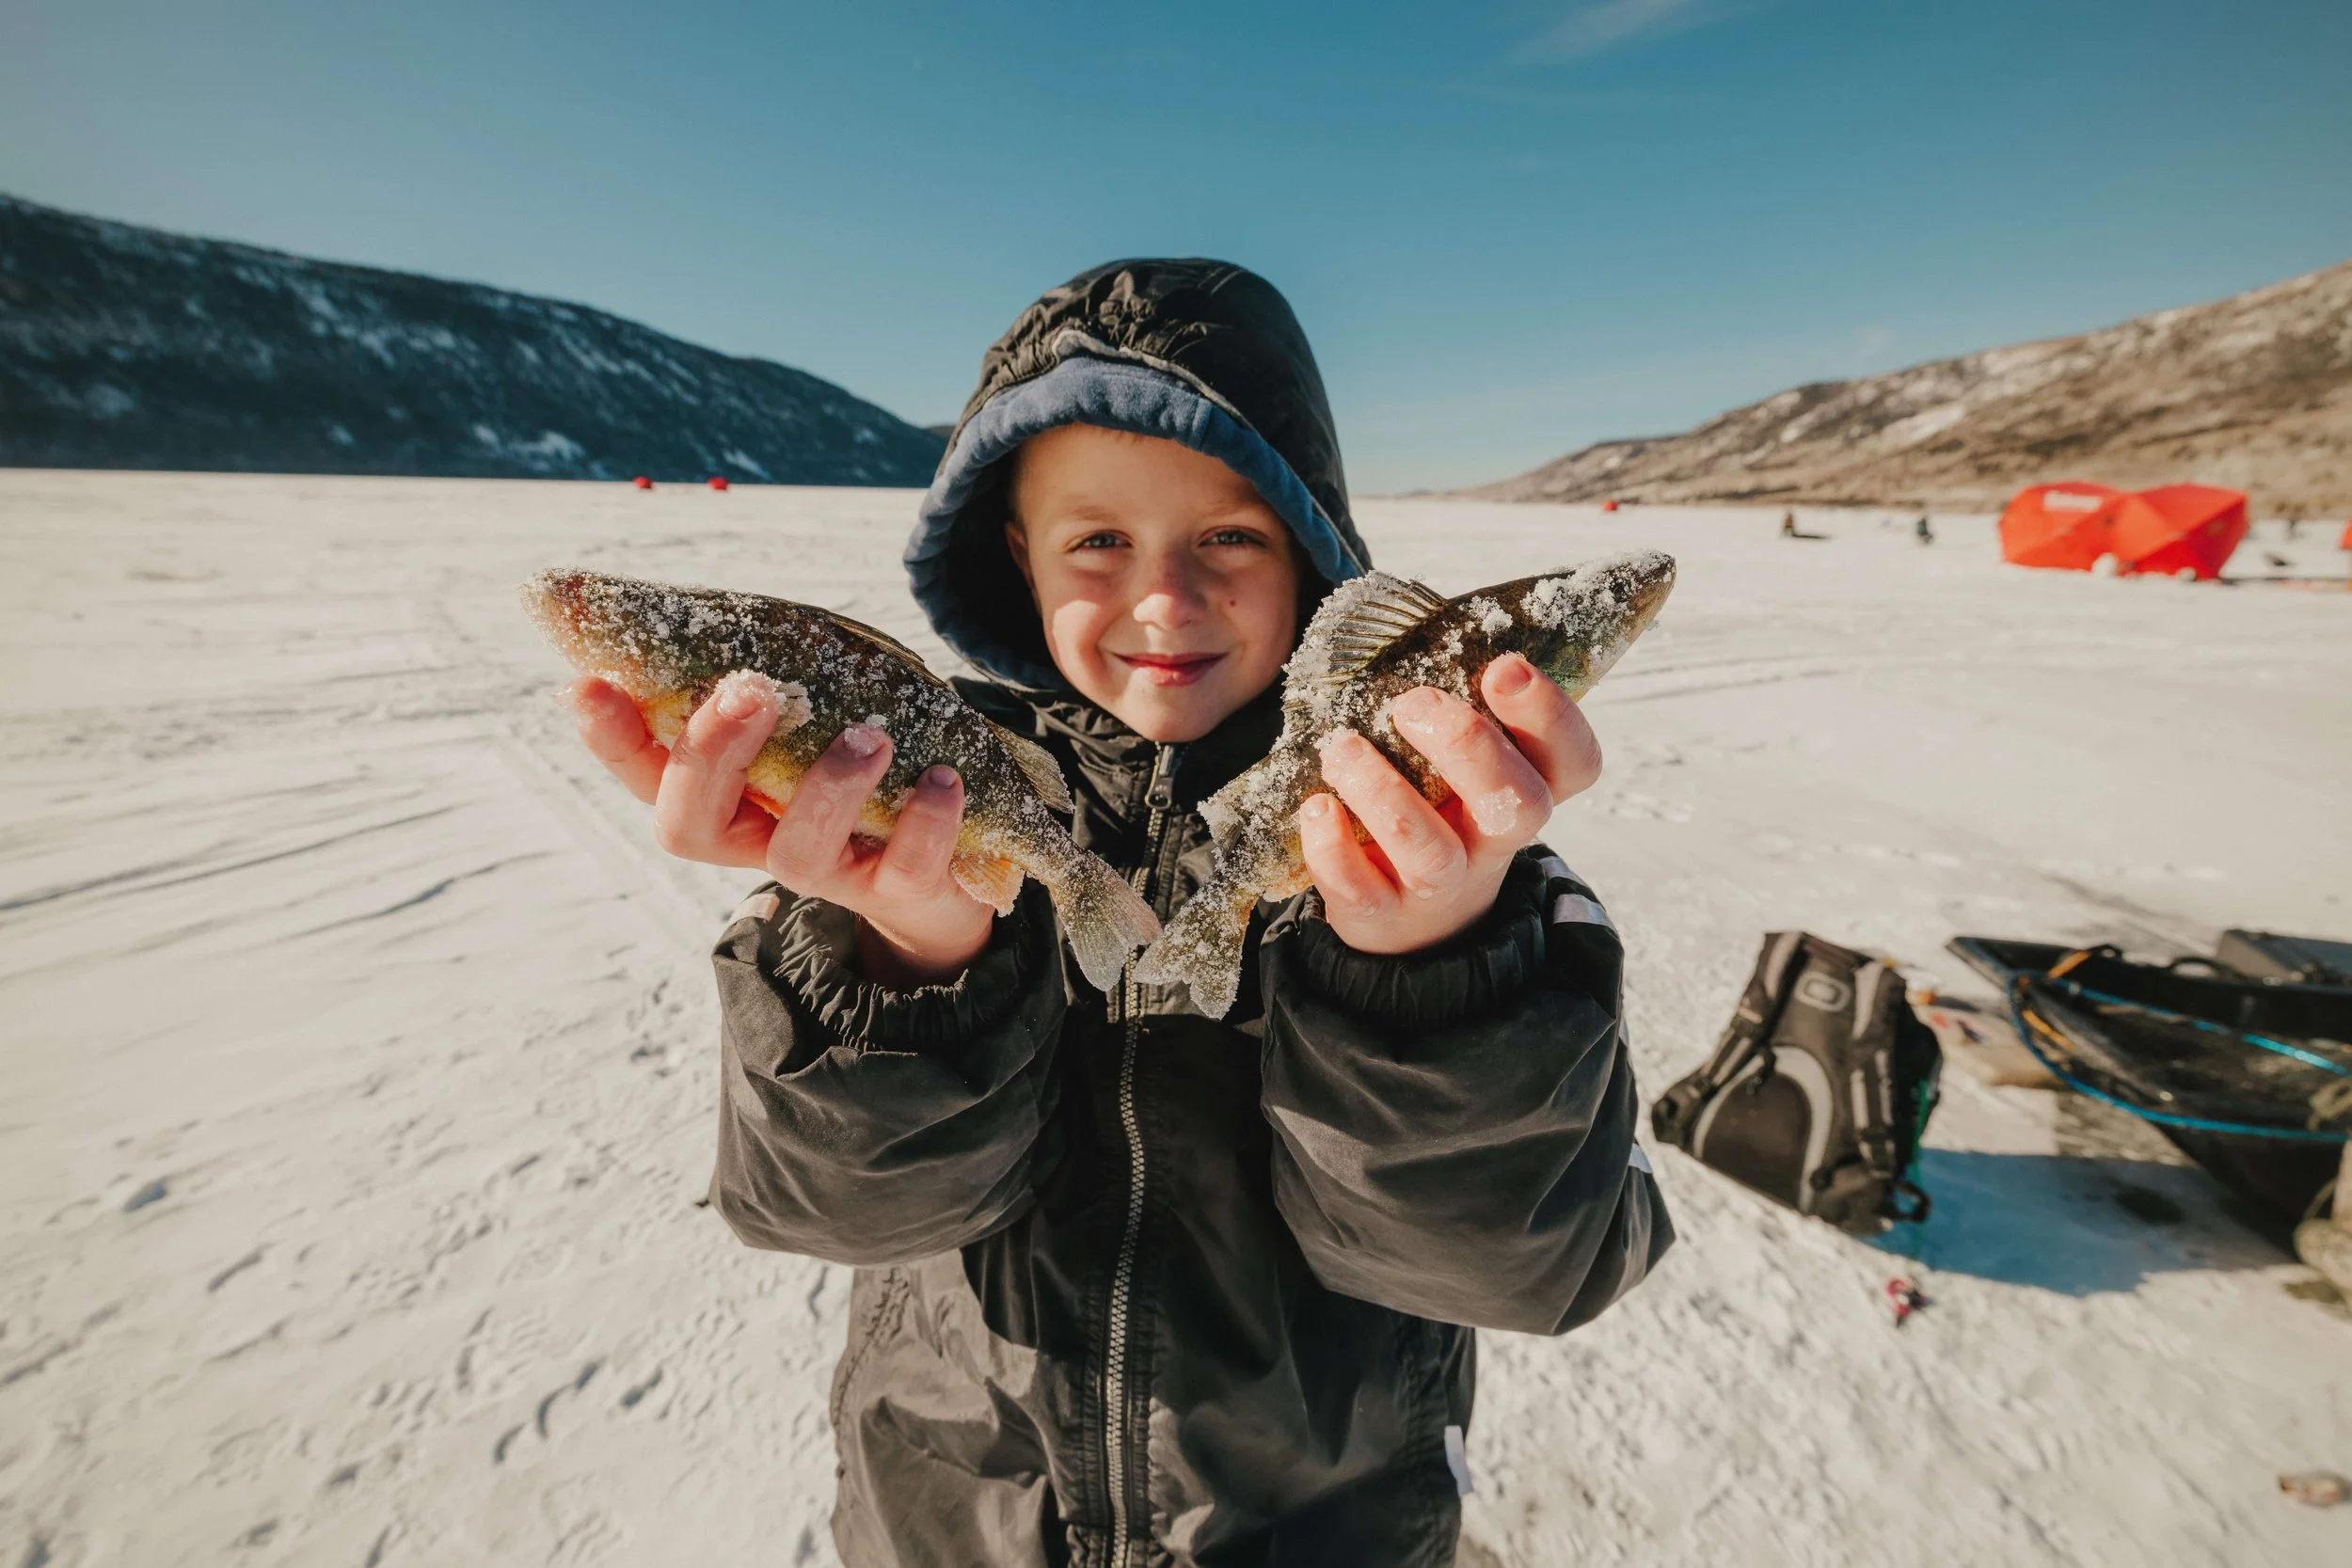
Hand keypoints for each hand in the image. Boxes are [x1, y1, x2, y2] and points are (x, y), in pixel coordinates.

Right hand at [566, 674, 993, 985]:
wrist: (937, 866)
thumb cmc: (849, 765)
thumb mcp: (800, 718)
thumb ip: (755, 676)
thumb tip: (682, 604)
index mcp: (719, 796)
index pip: (643, 775)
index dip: (609, 738)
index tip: (587, 684)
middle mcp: (756, 840)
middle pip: (692, 824)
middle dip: (713, 754)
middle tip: (751, 689)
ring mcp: (825, 873)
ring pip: (798, 851)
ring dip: (829, 785)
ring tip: (869, 734)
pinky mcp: (895, 889)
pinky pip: (903, 867)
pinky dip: (925, 821)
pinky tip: (943, 777)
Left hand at [1298, 653, 1600, 955]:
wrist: (1408, 920)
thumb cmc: (1434, 806)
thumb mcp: (1459, 764)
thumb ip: (1453, 706)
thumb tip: (1406, 623)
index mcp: (1525, 790)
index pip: (1576, 762)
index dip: (1551, 717)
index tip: (1503, 667)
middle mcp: (1493, 842)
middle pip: (1519, 805)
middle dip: (1469, 746)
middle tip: (1412, 703)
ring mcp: (1441, 885)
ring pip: (1430, 851)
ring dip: (1384, 793)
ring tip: (1341, 748)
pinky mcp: (1381, 914)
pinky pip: (1362, 890)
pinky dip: (1334, 850)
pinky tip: (1316, 808)